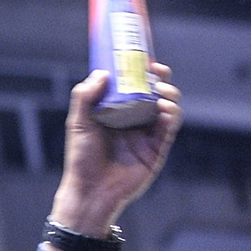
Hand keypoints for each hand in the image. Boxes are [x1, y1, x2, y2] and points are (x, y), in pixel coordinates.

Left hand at [49, 66, 181, 237]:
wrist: (91, 191)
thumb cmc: (81, 158)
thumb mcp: (78, 123)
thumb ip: (85, 97)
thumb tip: (102, 73)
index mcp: (117, 111)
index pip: (133, 86)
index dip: (141, 71)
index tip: (144, 59)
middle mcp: (134, 121)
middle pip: (154, 94)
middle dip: (160, 79)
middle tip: (158, 71)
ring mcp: (147, 135)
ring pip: (167, 108)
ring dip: (169, 96)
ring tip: (162, 91)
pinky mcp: (156, 150)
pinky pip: (169, 129)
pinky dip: (171, 116)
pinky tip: (165, 109)